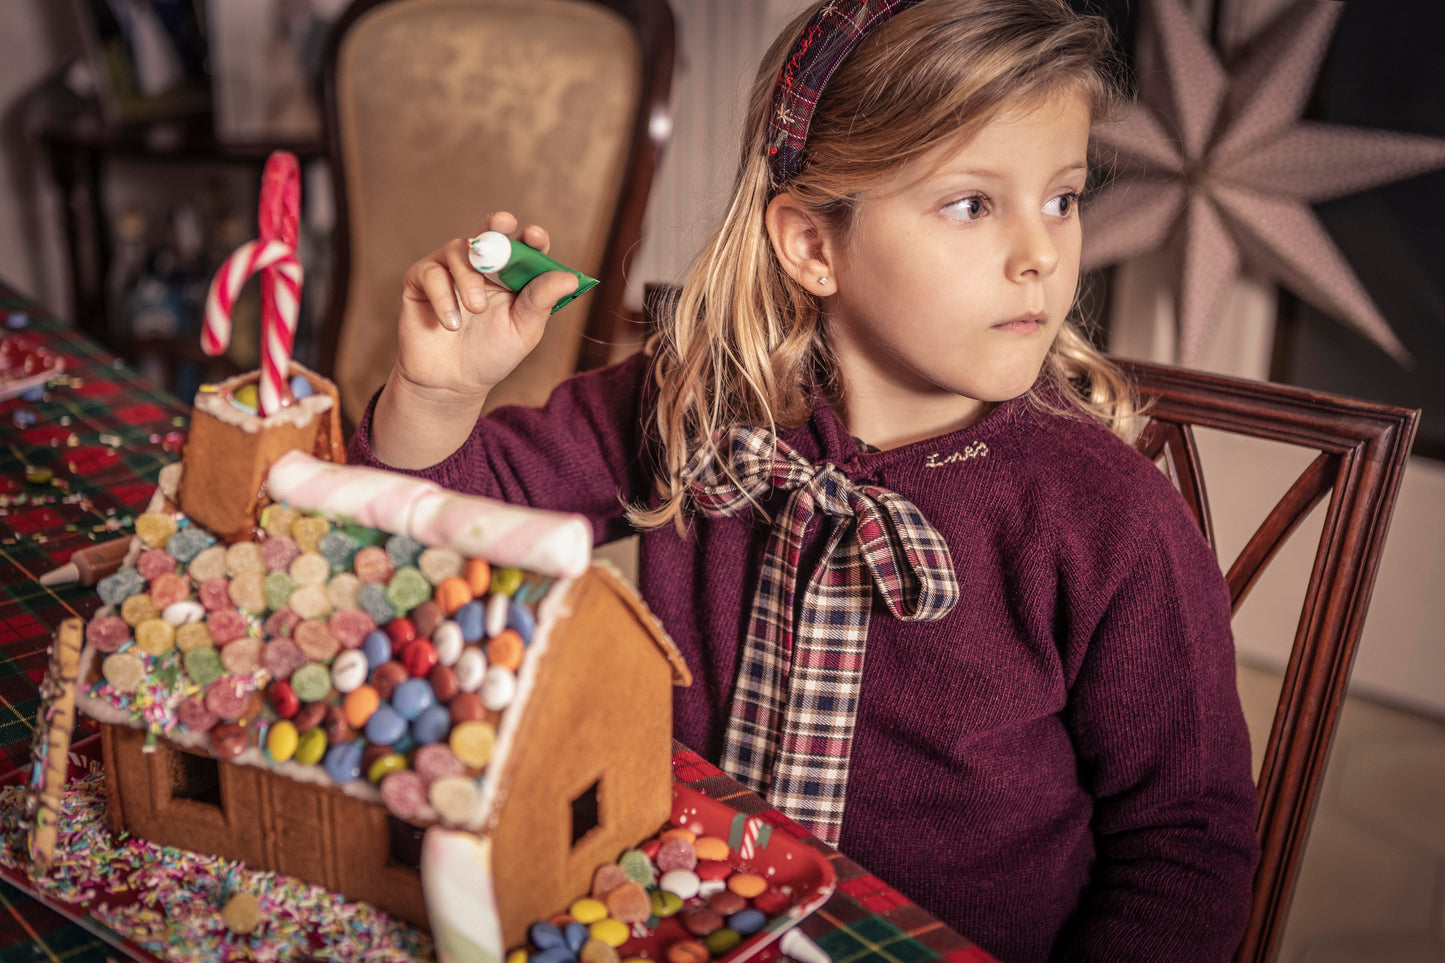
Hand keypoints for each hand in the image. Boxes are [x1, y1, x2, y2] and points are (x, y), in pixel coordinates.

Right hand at [393, 212, 579, 403]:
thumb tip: (569, 277)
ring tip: (476, 309)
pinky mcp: (421, 280)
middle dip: (497, 226)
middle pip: (490, 233)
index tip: (535, 236)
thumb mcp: (523, 330)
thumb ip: (541, 301)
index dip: (531, 238)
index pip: (524, 247)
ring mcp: (450, 270)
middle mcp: (481, 266)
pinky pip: (431, 272)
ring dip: (469, 278)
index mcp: (512, 275)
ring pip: (459, 251)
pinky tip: (451, 323)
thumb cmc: (491, 354)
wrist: (452, 382)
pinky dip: (443, 296)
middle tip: (502, 225)